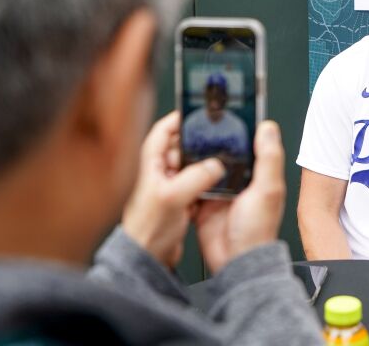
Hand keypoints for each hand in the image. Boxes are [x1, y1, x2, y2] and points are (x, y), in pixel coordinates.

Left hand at [122, 112, 223, 267]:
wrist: (147, 258)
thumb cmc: (146, 230)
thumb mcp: (172, 197)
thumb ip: (196, 177)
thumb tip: (215, 165)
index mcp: (151, 162)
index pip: (164, 129)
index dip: (180, 118)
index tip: (198, 111)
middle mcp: (160, 171)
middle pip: (183, 145)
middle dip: (200, 141)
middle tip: (217, 136)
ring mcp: (171, 185)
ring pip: (193, 164)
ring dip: (206, 163)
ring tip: (221, 160)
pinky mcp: (181, 199)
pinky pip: (199, 182)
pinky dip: (208, 181)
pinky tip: (218, 183)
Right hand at [195, 120, 285, 272]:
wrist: (235, 262)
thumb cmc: (257, 230)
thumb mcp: (268, 189)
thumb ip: (268, 158)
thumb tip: (267, 127)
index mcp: (257, 171)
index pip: (248, 141)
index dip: (239, 125)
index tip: (225, 107)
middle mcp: (239, 177)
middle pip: (223, 149)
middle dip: (211, 137)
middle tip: (196, 121)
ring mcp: (219, 188)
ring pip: (205, 162)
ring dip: (195, 154)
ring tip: (182, 138)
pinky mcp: (202, 200)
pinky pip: (191, 180)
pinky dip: (185, 173)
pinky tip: (176, 163)